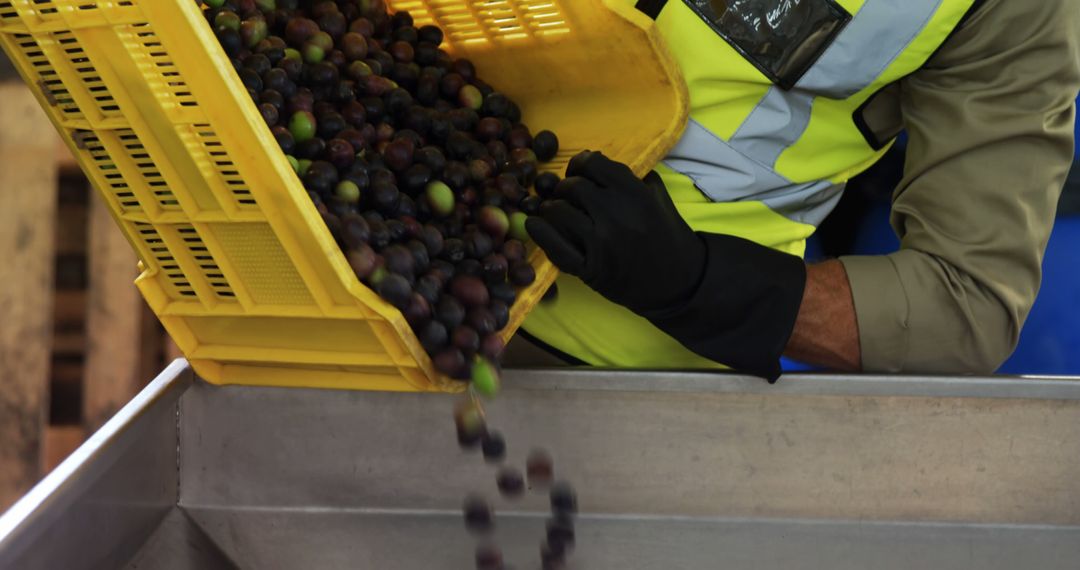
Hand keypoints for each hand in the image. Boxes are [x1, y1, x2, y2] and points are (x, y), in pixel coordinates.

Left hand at [527, 151, 806, 380]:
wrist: (678, 281)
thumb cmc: (667, 235)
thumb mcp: (658, 196)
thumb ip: (630, 176)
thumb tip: (593, 161)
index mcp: (634, 192)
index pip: (592, 163)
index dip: (580, 164)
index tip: (578, 171)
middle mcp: (615, 214)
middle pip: (572, 187)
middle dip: (566, 188)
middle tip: (567, 195)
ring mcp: (600, 242)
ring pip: (557, 211)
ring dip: (552, 209)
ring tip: (556, 212)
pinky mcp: (588, 268)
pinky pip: (554, 245)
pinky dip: (540, 232)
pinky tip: (535, 224)